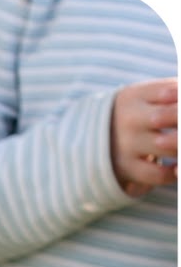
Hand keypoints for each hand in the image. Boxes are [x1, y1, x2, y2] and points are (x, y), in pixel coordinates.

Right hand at [111, 78, 177, 197]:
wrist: (94, 143)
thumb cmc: (134, 115)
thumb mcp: (146, 98)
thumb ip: (173, 94)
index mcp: (135, 97)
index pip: (171, 92)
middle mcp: (129, 120)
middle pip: (170, 116)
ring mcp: (126, 145)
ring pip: (168, 145)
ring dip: (180, 147)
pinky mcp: (126, 168)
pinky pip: (157, 173)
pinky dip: (173, 173)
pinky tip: (177, 168)